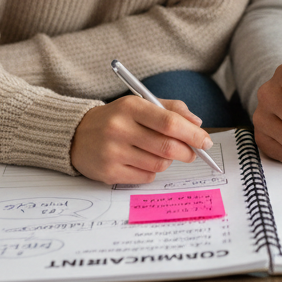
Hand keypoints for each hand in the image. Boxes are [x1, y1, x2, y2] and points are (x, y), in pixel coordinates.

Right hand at [70, 96, 213, 183]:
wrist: (76, 135)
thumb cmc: (115, 119)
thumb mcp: (139, 104)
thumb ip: (170, 109)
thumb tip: (197, 123)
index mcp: (130, 107)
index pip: (169, 122)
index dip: (192, 134)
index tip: (206, 141)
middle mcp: (119, 129)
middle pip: (167, 146)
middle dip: (188, 152)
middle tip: (193, 153)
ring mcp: (112, 152)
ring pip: (159, 163)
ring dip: (168, 160)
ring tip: (159, 152)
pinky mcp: (109, 172)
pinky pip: (146, 176)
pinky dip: (152, 170)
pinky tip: (142, 161)